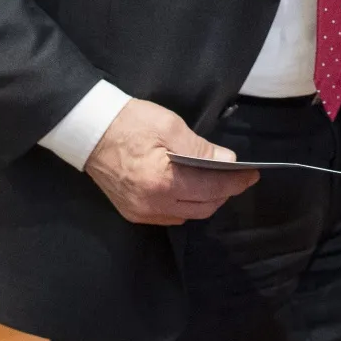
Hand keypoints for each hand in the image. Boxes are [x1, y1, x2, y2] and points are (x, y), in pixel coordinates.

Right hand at [82, 98, 259, 225]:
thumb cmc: (130, 123)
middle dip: (223, 193)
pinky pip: (168, 217)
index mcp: (163, 182)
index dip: (235, 183)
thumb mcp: (169, 126)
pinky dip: (184, 206)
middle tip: (236, 176)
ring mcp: (140, 211)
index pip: (211, 190)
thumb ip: (200, 149)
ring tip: (216, 181)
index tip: (252, 175)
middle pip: (202, 208)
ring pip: (186, 215)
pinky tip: (190, 190)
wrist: (88, 130)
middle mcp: (152, 205)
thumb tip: (227, 162)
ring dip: (205, 201)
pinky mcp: (131, 211)